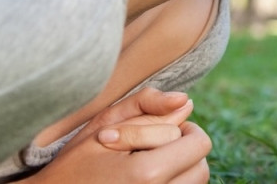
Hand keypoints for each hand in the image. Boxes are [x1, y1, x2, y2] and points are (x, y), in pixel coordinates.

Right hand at [26, 88, 210, 182]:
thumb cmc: (75, 164)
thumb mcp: (105, 125)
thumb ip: (147, 108)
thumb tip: (186, 101)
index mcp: (147, 174)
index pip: (199, 145)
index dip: (186, 130)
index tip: (163, 129)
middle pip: (201, 169)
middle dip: (186, 151)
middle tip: (158, 146)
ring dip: (182, 171)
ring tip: (152, 163)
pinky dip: (173, 183)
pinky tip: (150, 178)